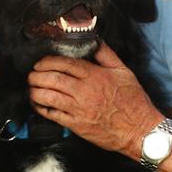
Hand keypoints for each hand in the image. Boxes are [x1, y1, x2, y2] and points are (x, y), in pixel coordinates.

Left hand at [27, 42, 160, 154]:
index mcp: (95, 76)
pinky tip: (38, 104)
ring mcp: (79, 109)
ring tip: (32, 88)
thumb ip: (107, 55)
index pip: (65, 64)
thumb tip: (95, 41)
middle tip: (32, 74)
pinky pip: (53, 115)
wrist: (139, 130)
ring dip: (36, 91)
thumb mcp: (124, 72)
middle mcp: (84, 91)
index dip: (48, 61)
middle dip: (37, 75)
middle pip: (52, 79)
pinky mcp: (77, 125)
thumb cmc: (133, 101)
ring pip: (49, 96)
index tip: (41, 62)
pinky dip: (42, 109)